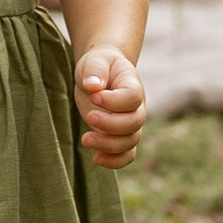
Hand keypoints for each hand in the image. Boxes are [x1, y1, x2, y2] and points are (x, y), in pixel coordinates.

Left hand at [74, 45, 144, 167]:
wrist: (102, 73)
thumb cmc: (98, 65)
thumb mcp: (94, 61)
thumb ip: (95, 71)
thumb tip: (93, 86)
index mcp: (133, 85)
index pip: (132, 98)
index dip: (115, 101)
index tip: (94, 97)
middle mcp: (137, 107)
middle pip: (134, 123)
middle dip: (111, 125)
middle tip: (89, 117)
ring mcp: (131, 124)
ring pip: (130, 142)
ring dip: (109, 145)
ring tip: (85, 140)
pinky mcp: (121, 137)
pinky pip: (127, 155)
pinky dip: (114, 161)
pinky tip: (95, 158)